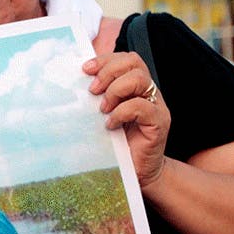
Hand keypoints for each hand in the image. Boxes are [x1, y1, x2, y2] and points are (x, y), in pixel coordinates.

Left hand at [82, 51, 170, 189]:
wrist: (138, 173)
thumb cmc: (120, 146)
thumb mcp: (105, 117)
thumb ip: (98, 100)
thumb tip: (74, 85)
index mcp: (136, 87)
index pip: (126, 59)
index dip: (105, 60)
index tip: (85, 69)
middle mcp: (149, 93)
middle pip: (134, 62)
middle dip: (108, 71)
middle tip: (93, 91)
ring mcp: (157, 106)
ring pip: (139, 79)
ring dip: (115, 90)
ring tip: (103, 109)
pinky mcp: (159, 123)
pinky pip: (142, 107)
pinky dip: (121, 113)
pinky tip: (110, 125)